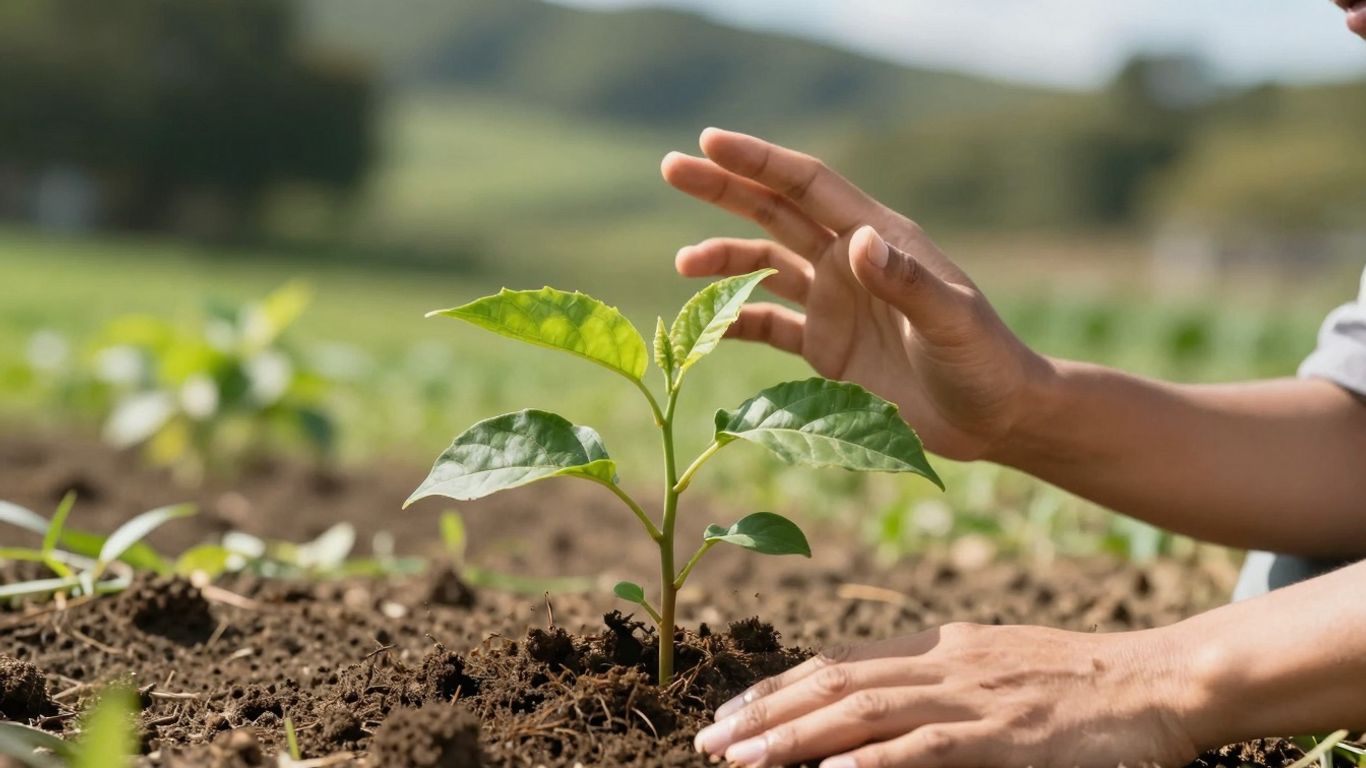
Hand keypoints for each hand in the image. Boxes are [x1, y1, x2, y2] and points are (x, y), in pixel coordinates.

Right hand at [662, 129, 1051, 460]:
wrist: (994, 417)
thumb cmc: (984, 363)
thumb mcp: (950, 322)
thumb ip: (905, 283)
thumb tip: (855, 242)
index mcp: (878, 239)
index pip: (808, 187)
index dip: (760, 163)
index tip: (711, 142)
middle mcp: (850, 263)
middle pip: (775, 213)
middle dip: (725, 189)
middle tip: (672, 167)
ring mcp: (836, 305)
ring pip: (765, 267)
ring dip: (724, 261)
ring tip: (683, 264)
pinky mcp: (827, 348)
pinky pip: (770, 326)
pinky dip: (735, 321)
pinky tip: (705, 324)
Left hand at [691, 622, 1199, 767]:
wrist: (1161, 680)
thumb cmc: (1083, 683)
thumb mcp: (998, 666)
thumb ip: (940, 680)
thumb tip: (878, 701)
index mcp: (940, 647)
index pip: (837, 662)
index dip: (777, 686)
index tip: (731, 712)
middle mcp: (944, 663)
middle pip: (833, 683)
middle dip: (765, 714)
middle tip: (709, 742)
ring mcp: (973, 697)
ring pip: (862, 713)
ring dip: (794, 738)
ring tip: (741, 760)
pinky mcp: (1007, 737)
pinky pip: (927, 749)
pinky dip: (873, 763)